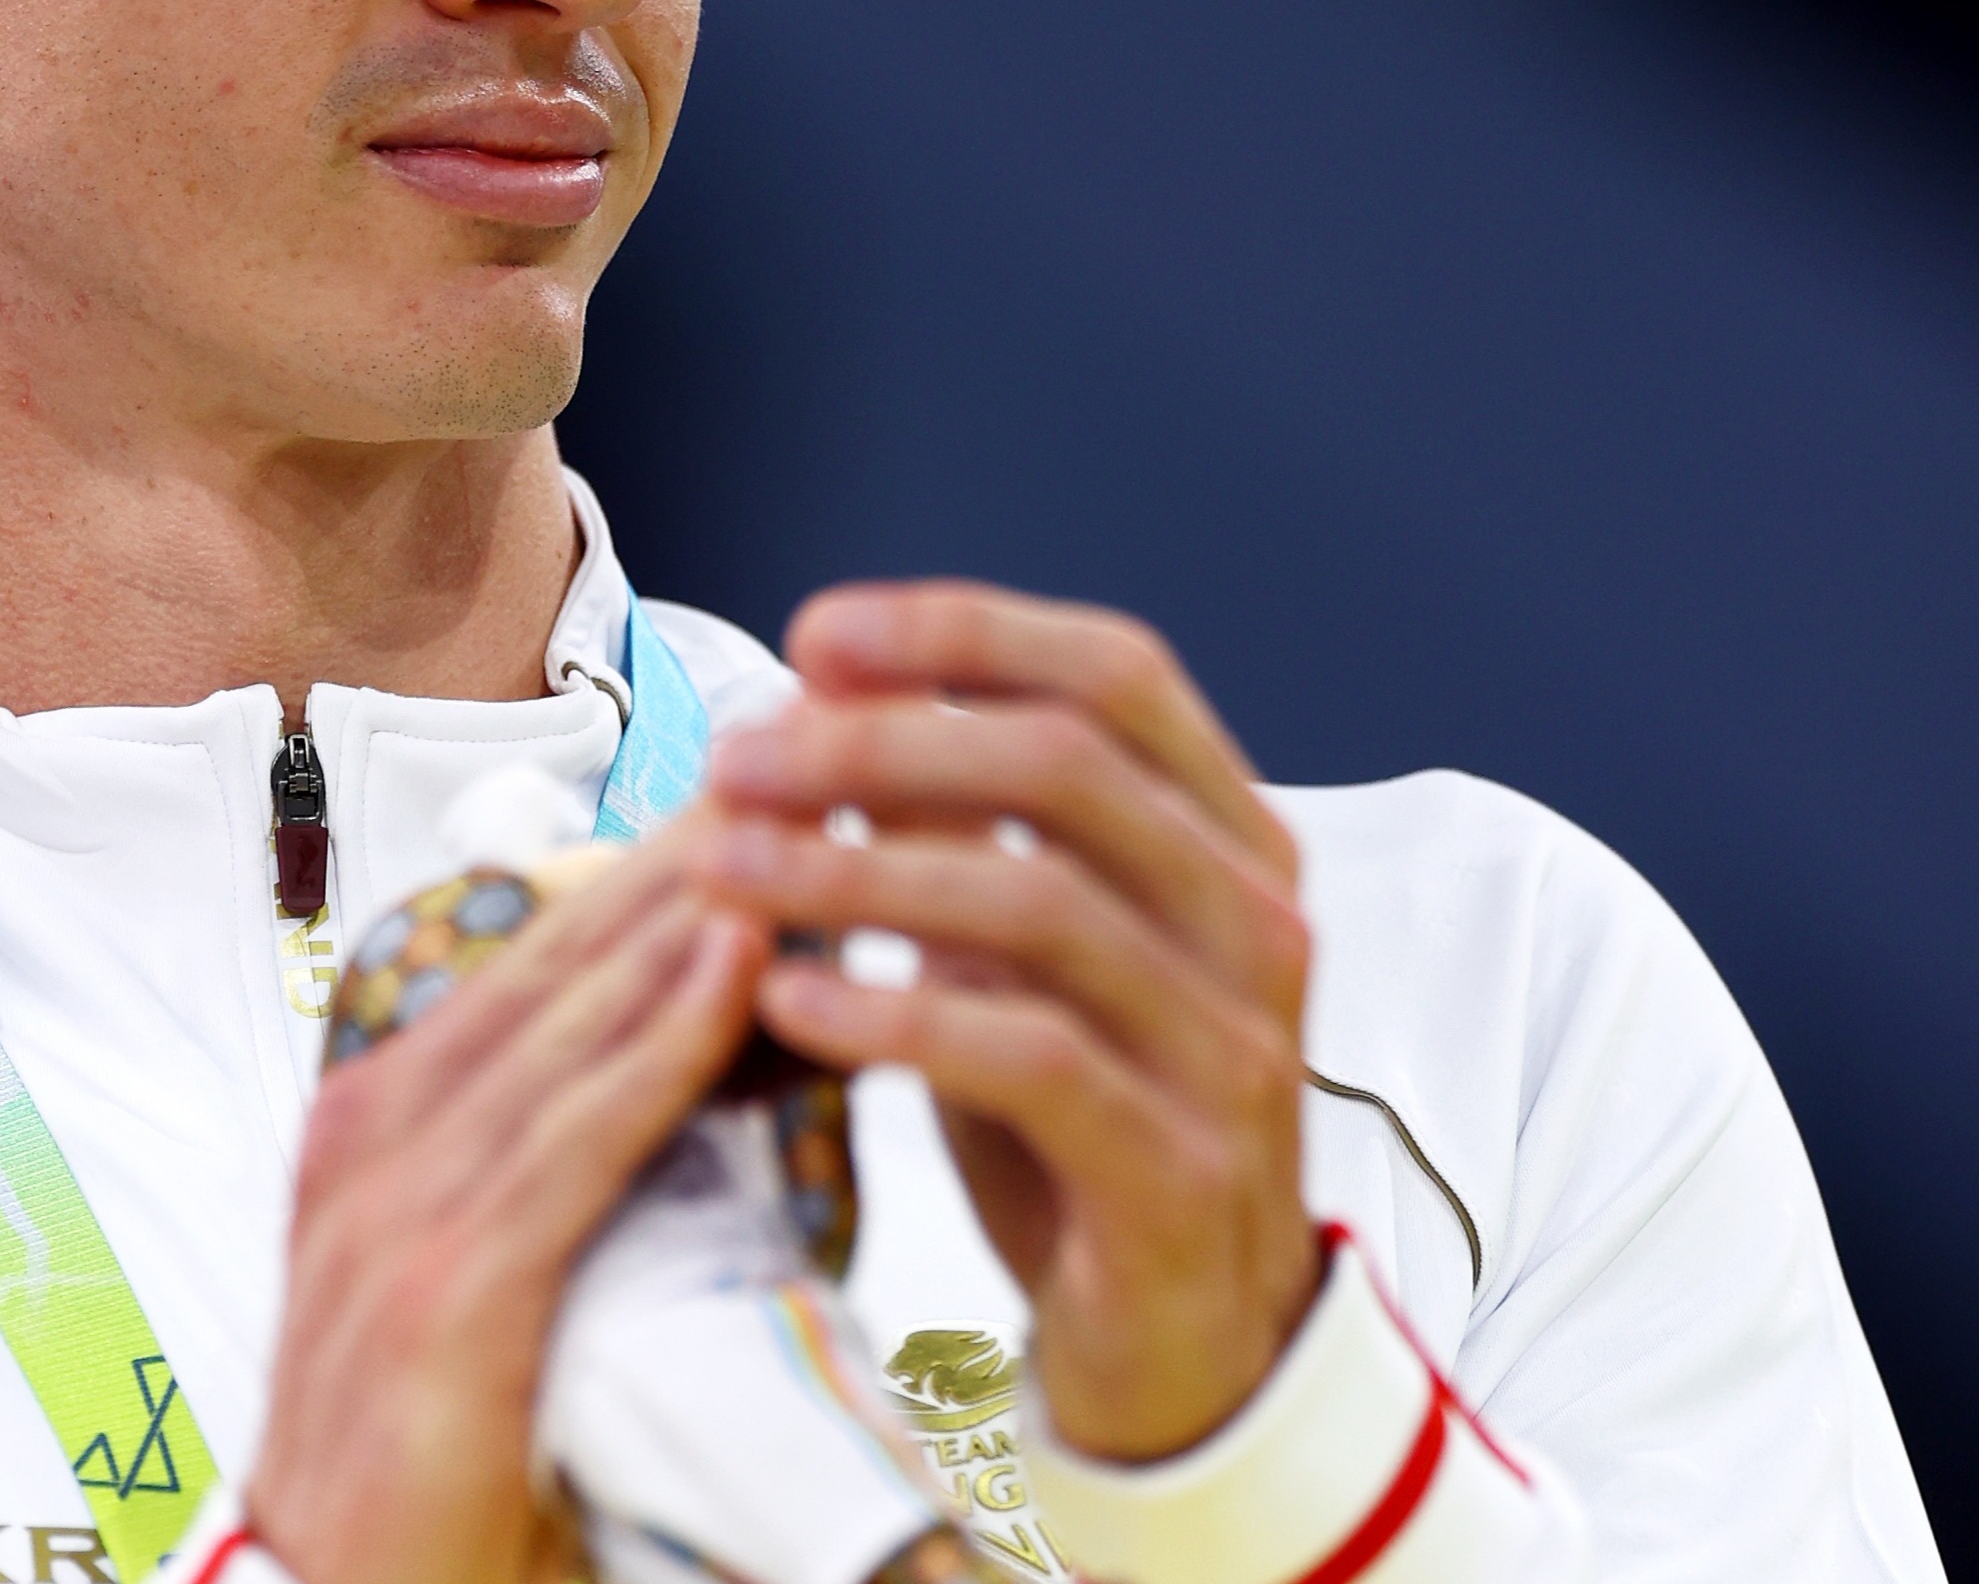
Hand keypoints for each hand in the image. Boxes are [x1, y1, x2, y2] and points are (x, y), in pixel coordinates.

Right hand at [246, 835, 766, 1583]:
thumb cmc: (424, 1480)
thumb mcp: (474, 1299)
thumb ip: (545, 1195)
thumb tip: (681, 1109)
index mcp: (371, 1134)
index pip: (528, 964)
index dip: (643, 871)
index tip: (755, 793)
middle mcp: (368, 1143)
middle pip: (550, 959)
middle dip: (680, 852)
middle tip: (800, 752)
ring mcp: (394, 1213)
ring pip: (570, 1020)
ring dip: (691, 908)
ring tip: (800, 816)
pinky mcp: (446, 1294)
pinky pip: (576, 1136)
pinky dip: (662, 1038)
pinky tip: (737, 961)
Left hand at [702, 582, 1320, 1461]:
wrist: (1186, 1345)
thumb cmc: (1078, 1115)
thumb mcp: (1013, 947)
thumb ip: (951, 822)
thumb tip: (823, 689)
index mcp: (1230, 835)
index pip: (1115, 674)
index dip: (963, 632)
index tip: (814, 635)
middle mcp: (1255, 921)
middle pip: (1068, 768)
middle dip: (881, 742)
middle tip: (735, 757)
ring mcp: (1235, 1049)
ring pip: (1041, 903)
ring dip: (859, 870)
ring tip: (723, 865)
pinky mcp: (1182, 1173)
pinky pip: (1033, 1059)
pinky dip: (895, 1013)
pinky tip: (786, 997)